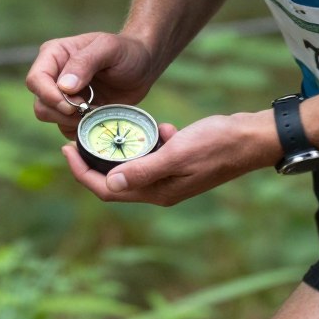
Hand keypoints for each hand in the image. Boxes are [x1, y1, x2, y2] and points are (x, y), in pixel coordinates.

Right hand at [26, 32, 158, 138]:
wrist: (143, 67)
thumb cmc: (127, 52)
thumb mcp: (109, 48)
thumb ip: (85, 62)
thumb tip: (64, 86)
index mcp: (54, 55)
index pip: (36, 80)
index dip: (49, 96)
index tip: (73, 105)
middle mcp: (53, 76)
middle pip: (40, 104)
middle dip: (63, 112)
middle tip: (88, 108)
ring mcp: (62, 96)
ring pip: (50, 118)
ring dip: (73, 121)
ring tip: (96, 110)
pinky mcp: (73, 113)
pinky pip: (66, 129)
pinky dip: (81, 128)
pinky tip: (99, 116)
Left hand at [62, 111, 281, 205]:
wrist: (251, 138)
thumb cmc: (217, 145)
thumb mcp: (176, 153)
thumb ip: (143, 169)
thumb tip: (110, 183)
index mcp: (157, 192)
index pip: (107, 190)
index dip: (82, 173)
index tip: (67, 149)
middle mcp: (161, 189)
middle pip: (115, 181)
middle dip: (95, 161)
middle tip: (80, 137)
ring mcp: (171, 177)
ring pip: (134, 166)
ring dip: (125, 149)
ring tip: (117, 127)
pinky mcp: (181, 162)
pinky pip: (155, 154)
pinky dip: (153, 140)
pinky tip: (163, 126)